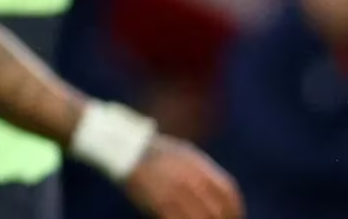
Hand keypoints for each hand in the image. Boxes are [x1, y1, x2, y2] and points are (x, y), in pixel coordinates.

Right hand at [123, 135, 242, 218]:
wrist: (124, 149)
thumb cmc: (153, 151)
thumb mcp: (184, 153)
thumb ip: (203, 170)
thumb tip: (217, 191)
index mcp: (200, 166)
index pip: (228, 192)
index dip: (235, 209)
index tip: (235, 217)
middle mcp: (192, 180)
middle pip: (218, 210)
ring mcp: (178, 193)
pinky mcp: (162, 204)